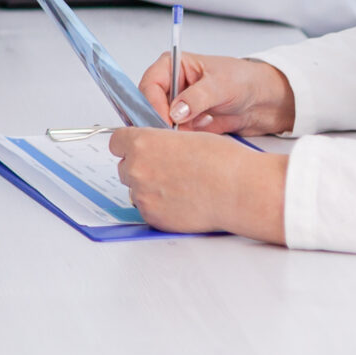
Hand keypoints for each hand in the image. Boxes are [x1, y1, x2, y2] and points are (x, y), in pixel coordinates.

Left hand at [107, 127, 287, 241]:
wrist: (239, 190)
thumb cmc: (222, 162)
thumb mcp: (185, 137)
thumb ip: (160, 142)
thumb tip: (152, 147)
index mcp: (142, 142)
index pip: (116, 142)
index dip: (128, 145)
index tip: (135, 150)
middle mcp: (137, 168)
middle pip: (125, 167)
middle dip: (141, 168)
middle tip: (166, 170)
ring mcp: (143, 195)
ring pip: (135, 190)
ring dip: (149, 188)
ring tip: (178, 187)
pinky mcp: (153, 217)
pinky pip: (147, 210)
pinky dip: (159, 207)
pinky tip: (181, 202)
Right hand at [136, 51, 296, 135]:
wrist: (265, 101)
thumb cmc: (245, 81)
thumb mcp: (220, 85)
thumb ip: (196, 98)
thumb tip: (175, 111)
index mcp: (173, 66)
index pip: (150, 85)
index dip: (153, 104)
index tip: (163, 122)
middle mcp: (172, 86)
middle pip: (150, 106)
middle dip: (159, 121)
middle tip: (170, 136)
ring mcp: (178, 106)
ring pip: (161, 123)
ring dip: (172, 133)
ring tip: (190, 137)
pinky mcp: (187, 125)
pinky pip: (175, 136)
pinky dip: (183, 141)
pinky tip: (199, 139)